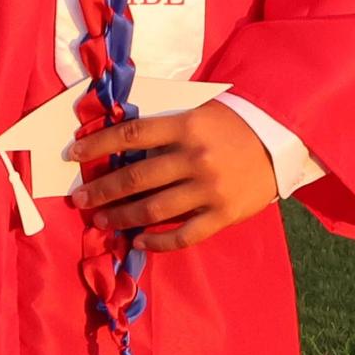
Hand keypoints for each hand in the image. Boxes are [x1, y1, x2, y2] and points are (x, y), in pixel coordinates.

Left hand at [67, 101, 278, 252]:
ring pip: (153, 209)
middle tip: (79, 199)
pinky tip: (139, 242)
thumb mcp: (200, 112)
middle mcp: (194, 157)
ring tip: (101, 221)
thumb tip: (123, 145)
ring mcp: (209, 189)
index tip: (74, 155)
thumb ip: (167, 128)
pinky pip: (184, 236)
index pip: (131, 134)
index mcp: (187, 126)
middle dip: (102, 189)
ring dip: (121, 217)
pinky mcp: (223, 215)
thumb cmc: (234, 123)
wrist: (281, 140)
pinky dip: (158, 242)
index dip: (99, 145)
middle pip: (136, 177)